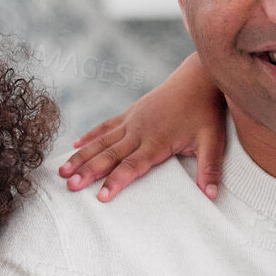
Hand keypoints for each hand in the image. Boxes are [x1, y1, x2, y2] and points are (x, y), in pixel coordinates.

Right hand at [59, 54, 225, 200]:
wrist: (198, 78)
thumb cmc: (206, 111)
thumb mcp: (213, 140)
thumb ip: (209, 168)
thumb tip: (211, 194)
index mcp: (157, 140)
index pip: (133, 165)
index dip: (116, 181)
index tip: (101, 197)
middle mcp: (139, 130)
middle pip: (110, 155)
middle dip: (88, 171)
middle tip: (70, 187)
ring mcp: (132, 120)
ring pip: (101, 141)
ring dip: (81, 156)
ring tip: (62, 171)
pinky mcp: (131, 113)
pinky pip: (105, 126)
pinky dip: (89, 136)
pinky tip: (74, 146)